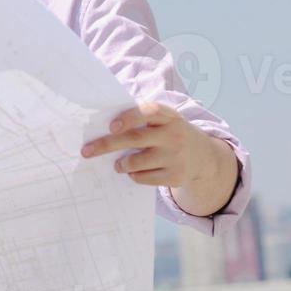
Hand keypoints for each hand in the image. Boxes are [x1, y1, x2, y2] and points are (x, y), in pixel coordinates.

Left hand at [81, 101, 238, 216]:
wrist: (203, 157)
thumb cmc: (170, 133)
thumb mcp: (164, 120)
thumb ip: (141, 118)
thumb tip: (102, 127)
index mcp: (169, 116)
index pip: (149, 112)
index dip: (129, 118)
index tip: (111, 126)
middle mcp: (174, 135)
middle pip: (135, 139)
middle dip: (107, 144)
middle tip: (87, 151)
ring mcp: (177, 157)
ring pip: (137, 161)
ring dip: (121, 164)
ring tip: (117, 164)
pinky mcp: (176, 177)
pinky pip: (145, 178)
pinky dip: (134, 175)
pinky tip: (134, 172)